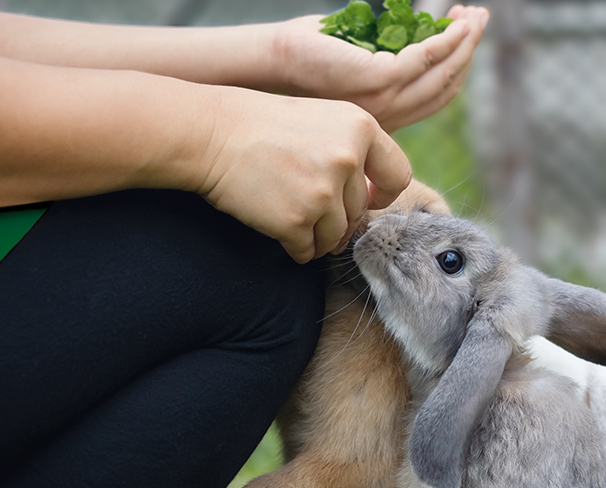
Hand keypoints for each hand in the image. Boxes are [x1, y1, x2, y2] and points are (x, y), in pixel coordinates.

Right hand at [196, 88, 410, 263]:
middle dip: (338, 216)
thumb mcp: (320, 119)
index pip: (397, 174)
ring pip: (336, 235)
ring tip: (292, 218)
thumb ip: (353, 149)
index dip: (384, 192)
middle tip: (308, 207)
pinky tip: (276, 228)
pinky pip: (307, 250)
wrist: (208, 134)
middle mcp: (348, 159)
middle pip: (359, 210)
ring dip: (317, 236)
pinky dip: (294, 248)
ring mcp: (323, 193)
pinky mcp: (297, 221)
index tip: (370, 199)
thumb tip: (374, 198)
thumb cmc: (260, 125)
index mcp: (360, 127)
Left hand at [266, 5, 488, 130]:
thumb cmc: (308, 58)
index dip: (459, 65)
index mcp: (387, 119)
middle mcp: (389, 117)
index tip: (468, 34)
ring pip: (442, 74)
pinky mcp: (377, 80)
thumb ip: (386, 61)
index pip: (436, 97)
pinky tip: (455, 24)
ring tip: (474, 16)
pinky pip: (424, 58)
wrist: (273, 62)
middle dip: (469, 51)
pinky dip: (446, 40)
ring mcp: (385, 102)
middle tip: (480, 20)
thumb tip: (414, 39)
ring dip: (464, 43)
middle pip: (446, 86)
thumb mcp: (357, 62)